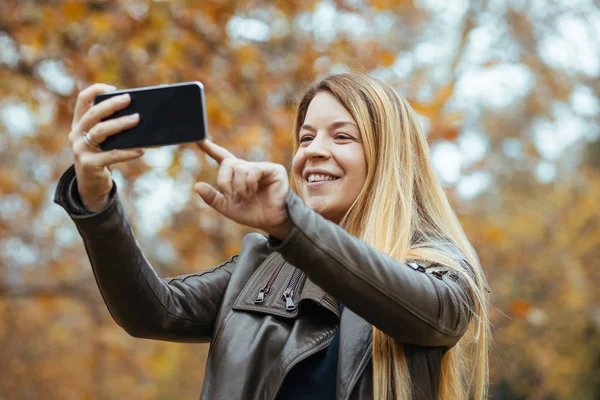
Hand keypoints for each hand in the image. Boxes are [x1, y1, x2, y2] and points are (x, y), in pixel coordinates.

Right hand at [68, 84, 143, 211]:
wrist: (92, 186)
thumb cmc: (103, 158)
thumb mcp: (104, 141)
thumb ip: (113, 129)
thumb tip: (140, 116)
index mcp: (79, 124)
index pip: (82, 100)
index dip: (95, 90)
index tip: (113, 88)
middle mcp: (76, 134)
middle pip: (93, 114)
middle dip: (112, 104)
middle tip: (129, 99)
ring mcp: (80, 149)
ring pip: (101, 131)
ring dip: (121, 124)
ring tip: (138, 119)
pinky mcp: (88, 164)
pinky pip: (111, 155)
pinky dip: (128, 152)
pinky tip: (141, 149)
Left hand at [193, 140, 291, 239]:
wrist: (271, 222)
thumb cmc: (252, 214)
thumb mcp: (227, 208)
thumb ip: (212, 198)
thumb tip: (196, 186)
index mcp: (236, 175)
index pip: (221, 157)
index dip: (210, 147)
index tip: (198, 138)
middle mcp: (248, 168)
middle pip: (227, 164)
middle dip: (225, 182)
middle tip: (233, 196)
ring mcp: (261, 167)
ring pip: (239, 168)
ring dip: (239, 187)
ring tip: (247, 196)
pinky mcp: (273, 169)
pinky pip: (253, 170)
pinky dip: (249, 183)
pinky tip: (254, 191)